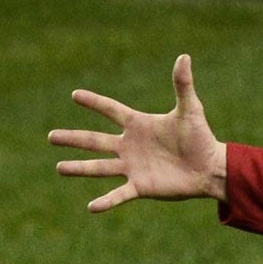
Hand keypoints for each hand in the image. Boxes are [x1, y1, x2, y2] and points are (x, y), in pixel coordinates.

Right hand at [49, 54, 226, 211]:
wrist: (212, 169)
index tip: (75, 95)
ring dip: (79, 168)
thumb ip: (183, 85)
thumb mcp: (191, 110)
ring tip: (59, 167)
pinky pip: (119, 194)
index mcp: (138, 125)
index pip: (111, 110)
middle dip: (73, 139)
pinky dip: (106, 201)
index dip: (94, 102)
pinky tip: (90, 207)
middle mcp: (130, 146)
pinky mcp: (141, 186)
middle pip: (95, 141)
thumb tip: (184, 56)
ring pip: (100, 167)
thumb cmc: (201, 139)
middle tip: (50, 137)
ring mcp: (133, 167)